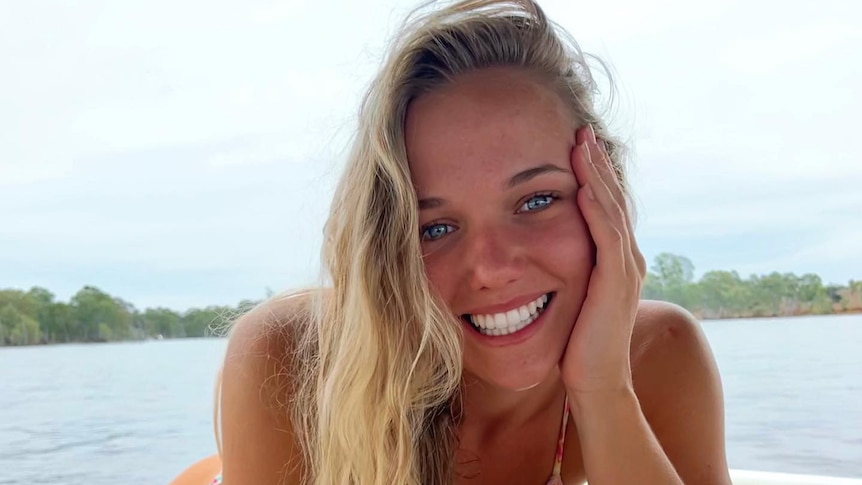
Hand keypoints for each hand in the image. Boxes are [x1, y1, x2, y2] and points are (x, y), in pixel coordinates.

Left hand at [559, 125, 646, 400]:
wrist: (595, 381)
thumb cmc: (576, 343)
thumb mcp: (570, 296)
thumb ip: (565, 271)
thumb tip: (536, 256)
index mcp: (616, 259)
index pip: (605, 206)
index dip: (593, 174)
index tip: (575, 145)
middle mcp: (626, 258)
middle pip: (612, 199)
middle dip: (596, 164)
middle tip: (581, 131)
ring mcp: (624, 270)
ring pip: (611, 211)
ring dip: (596, 176)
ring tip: (582, 145)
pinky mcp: (615, 284)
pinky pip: (606, 238)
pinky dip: (596, 210)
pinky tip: (583, 187)